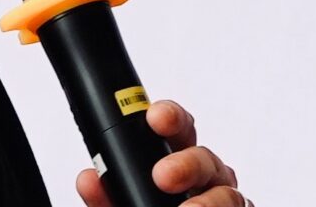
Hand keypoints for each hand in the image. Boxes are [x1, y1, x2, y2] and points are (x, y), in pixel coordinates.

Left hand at [75, 100, 249, 206]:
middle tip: (162, 177)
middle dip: (185, 163)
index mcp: (175, 158)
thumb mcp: (121, 204)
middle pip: (204, 156)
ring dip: (207, 202)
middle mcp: (204, 177)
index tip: (154, 117)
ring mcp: (224, 201)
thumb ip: (106, 194)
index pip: (177, 126)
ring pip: (227, 193)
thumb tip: (88, 179)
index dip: (170, 116)